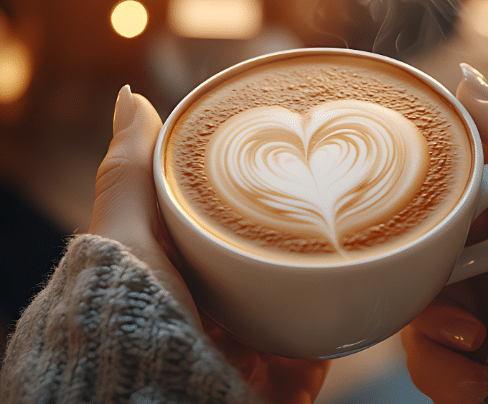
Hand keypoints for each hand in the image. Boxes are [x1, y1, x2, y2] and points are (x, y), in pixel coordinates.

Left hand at [88, 85, 328, 403]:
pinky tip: (360, 298)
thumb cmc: (130, 313)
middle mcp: (215, 316)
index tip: (276, 165)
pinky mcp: (282, 383)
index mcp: (180, 278)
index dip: (248, 199)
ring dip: (324, 281)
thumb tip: (129, 96)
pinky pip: (322, 353)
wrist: (157, 395)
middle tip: (327, 197)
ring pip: (298, 309)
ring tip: (355, 239)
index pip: (219, 228)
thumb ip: (130, 170)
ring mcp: (251, 353)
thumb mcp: (126, 230)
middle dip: (294, 237)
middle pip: (265, 267)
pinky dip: (340, 330)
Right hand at [401, 64, 487, 402]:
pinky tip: (479, 370)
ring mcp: (482, 300)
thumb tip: (471, 80)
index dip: (443, 191)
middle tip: (462, 293)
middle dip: (437, 275)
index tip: (433, 208)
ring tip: (479, 343)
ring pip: (418, 296)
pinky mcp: (464, 344)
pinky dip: (445, 364)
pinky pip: (424, 344)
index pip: (469, 175)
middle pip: (432, 241)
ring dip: (441, 329)